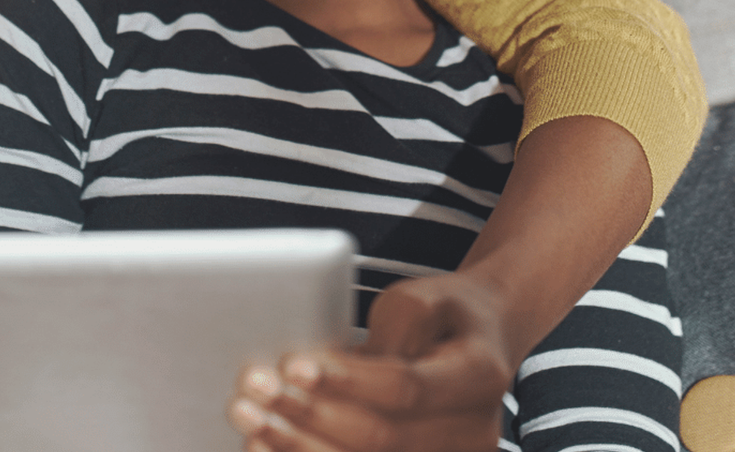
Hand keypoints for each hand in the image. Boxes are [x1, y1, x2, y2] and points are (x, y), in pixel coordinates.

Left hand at [229, 272, 511, 451]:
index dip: (347, 380)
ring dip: (301, 449)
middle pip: (382, 439)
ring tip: (252, 423)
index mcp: (479, 376)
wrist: (482, 343)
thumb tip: (335, 372)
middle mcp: (474, 432)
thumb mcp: (423, 298)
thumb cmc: (443, 314)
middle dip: (310, 416)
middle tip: (257, 391)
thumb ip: (389, 331)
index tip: (294, 365)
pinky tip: (269, 449)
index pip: (405, 388)